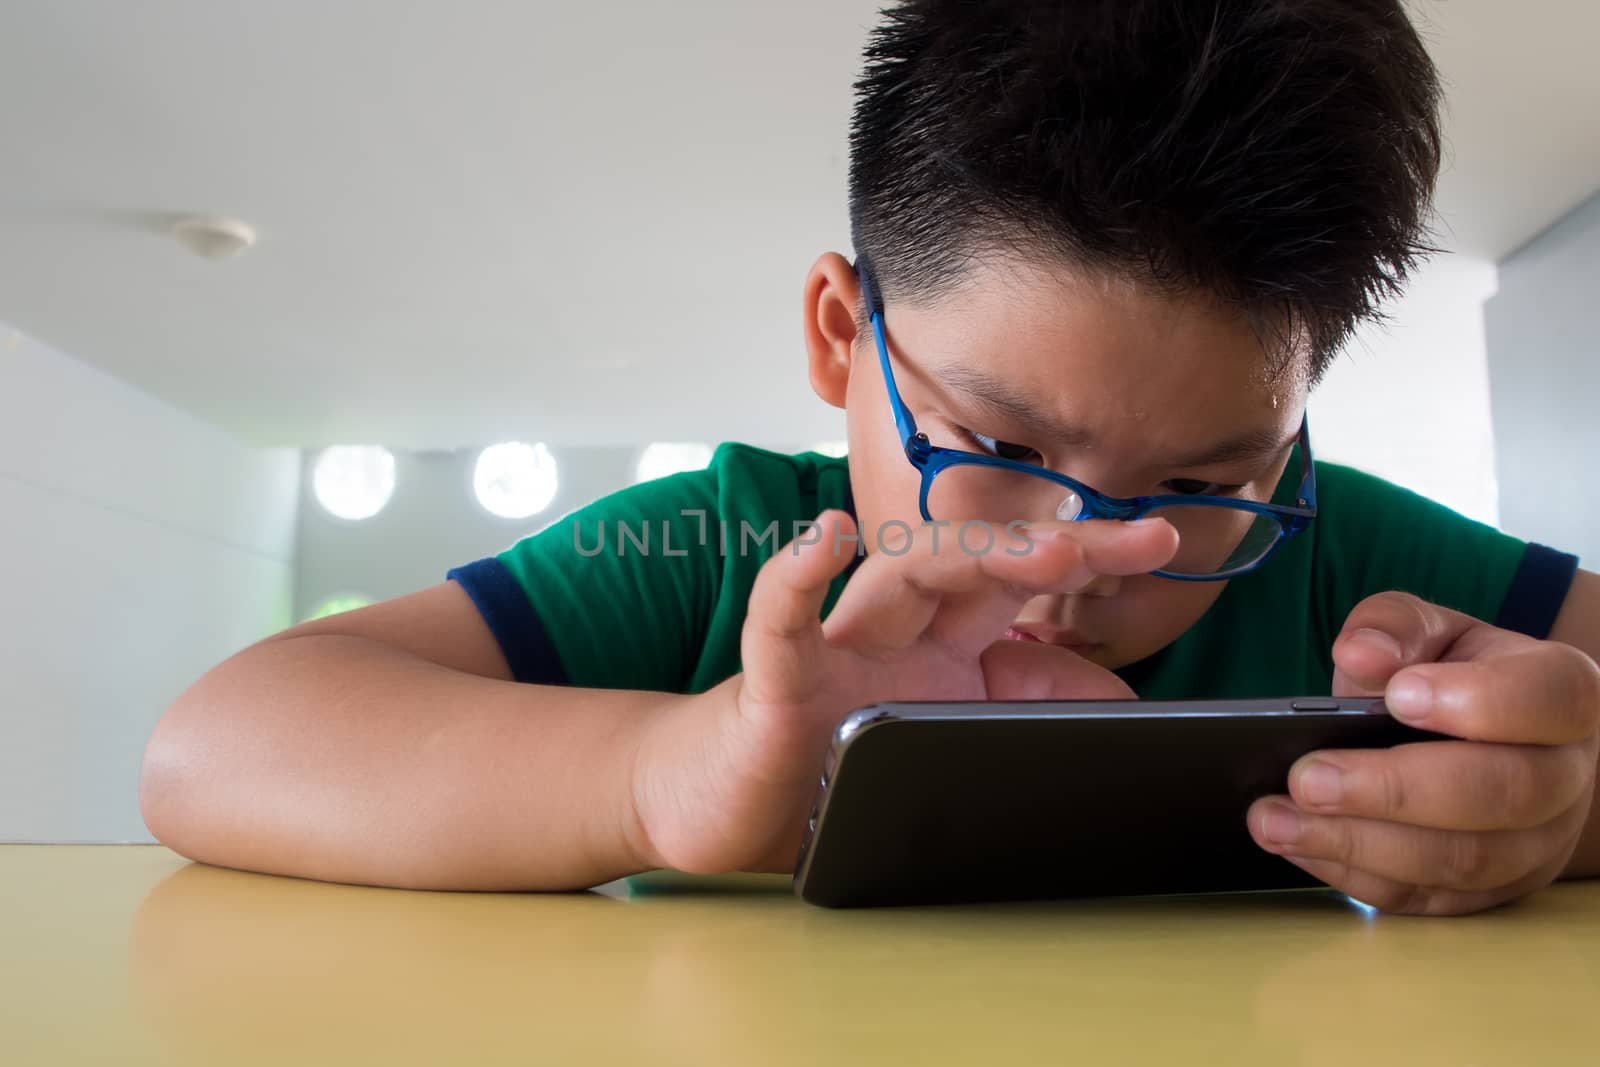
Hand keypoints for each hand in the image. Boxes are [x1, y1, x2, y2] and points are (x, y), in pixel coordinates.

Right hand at [632, 510, 1178, 874]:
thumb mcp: (949, 742)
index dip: (1084, 557)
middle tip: (1128, 539)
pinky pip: (780, 623)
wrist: (727, 808)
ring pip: (895, 578)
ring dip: (966, 558)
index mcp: (936, 644)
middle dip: (1046, 545)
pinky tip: (824, 541)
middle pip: (968, 564)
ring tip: (1040, 553)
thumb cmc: (832, 768)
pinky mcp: (771, 684)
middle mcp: (890, 632)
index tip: (1161, 540)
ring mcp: (834, 651)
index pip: (1014, 582)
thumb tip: (1120, 702)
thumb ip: (1024, 714)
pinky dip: (795, 579)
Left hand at [1247, 591, 1599, 913]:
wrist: (1478, 740)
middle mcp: (1563, 776)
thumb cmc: (1452, 675)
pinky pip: (1426, 897)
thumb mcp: (1428, 633)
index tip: (1399, 696)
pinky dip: (1354, 874)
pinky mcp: (1488, 892)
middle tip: (1306, 778)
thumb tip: (1360, 653)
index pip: (1547, 699)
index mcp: (1562, 695)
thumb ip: (1396, 628)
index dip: (1479, 701)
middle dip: (1393, 790)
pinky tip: (1298, 846)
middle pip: (1501, 793)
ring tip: (1274, 819)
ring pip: (1460, 859)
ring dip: (1357, 842)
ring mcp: (1535, 844)